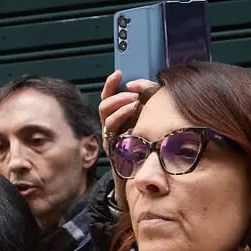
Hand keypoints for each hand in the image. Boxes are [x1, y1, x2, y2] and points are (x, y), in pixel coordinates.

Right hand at [99, 70, 156, 196]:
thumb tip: (146, 89)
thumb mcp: (146, 124)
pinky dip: (121, 124)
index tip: (118, 73)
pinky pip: (112, 133)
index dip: (111, 84)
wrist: (142, 177)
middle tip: (132, 95)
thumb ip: (146, 107)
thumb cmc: (146, 149)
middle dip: (116, 97)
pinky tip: (132, 122)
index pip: (109, 97)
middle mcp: (110, 127)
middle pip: (104, 106)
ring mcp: (110, 138)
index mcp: (117, 119)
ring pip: (106, 117)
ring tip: (134, 104)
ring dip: (119, 108)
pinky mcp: (113, 149)